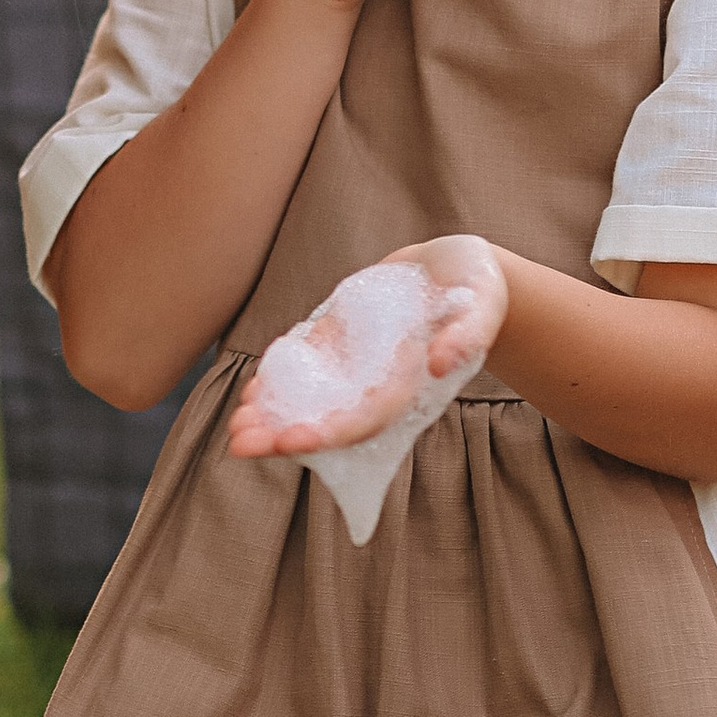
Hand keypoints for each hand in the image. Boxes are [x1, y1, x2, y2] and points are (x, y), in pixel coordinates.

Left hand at [228, 238, 504, 459]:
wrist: (457, 273)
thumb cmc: (477, 292)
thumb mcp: (480, 306)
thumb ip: (467, 335)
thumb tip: (441, 363)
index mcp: (409, 385)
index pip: (364, 419)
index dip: (329, 431)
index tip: (292, 441)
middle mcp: (378, 384)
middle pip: (328, 419)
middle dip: (284, 433)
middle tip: (240, 443)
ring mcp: (356, 366)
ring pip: (310, 400)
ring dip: (273, 415)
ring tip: (236, 426)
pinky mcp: (341, 341)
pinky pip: (305, 370)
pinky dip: (278, 384)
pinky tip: (250, 393)